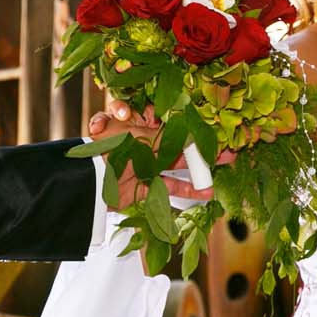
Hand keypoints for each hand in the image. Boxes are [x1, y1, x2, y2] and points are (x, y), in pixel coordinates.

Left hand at [87, 99, 214, 206]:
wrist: (89, 182)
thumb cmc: (112, 151)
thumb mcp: (143, 138)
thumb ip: (169, 138)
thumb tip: (192, 133)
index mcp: (141, 125)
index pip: (172, 123)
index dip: (194, 126)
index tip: (215, 129)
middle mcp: (144, 144)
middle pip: (178, 145)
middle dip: (202, 148)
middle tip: (227, 149)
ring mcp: (144, 166)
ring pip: (177, 166)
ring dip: (199, 169)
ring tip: (223, 170)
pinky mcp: (144, 187)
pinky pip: (169, 187)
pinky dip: (187, 191)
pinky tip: (206, 193)